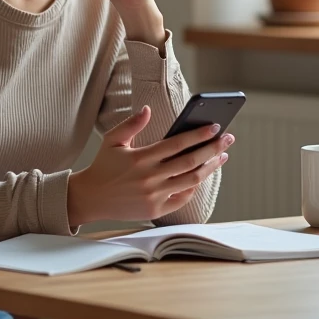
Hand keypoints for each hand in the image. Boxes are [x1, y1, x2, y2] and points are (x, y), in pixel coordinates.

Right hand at [66, 105, 232, 227]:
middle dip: (213, 149)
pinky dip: (194, 187)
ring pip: (191, 180)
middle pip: (190, 162)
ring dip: (210, 168)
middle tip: (228, 138)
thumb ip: (131, 124)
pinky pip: (182, 198)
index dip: (199, 135)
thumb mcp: (112, 140)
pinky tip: (202, 176)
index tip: (215, 127)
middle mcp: (150, 177)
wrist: (90, 198)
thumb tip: (148, 109)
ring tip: (222, 156)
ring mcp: (154, 195)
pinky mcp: (155, 209)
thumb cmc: (103, 166)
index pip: (177, 144)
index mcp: (141, 158)